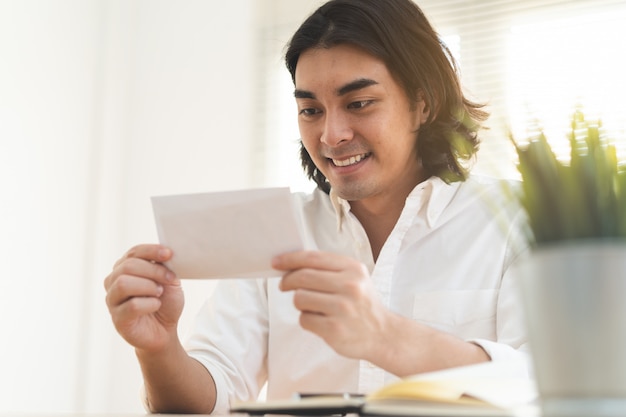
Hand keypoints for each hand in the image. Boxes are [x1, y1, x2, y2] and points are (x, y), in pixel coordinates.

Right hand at [104, 244, 183, 352]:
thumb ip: (164, 266)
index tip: (169, 254)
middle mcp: (114, 282)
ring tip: (159, 293)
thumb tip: (166, 253)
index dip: (151, 251)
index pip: (134, 252)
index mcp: (125, 268)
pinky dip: (149, 304)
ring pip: (123, 283)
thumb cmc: (164, 303)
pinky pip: (131, 306)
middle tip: (169, 279)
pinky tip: (156, 305)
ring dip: (148, 286)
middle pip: (128, 266)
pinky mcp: (117, 319)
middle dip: (154, 270)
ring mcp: (112, 300)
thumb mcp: (168, 280)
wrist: (164, 330)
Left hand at [273, 250, 389, 361]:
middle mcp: (350, 286)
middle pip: (302, 277)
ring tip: (313, 307)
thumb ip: (329, 269)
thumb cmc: (363, 304)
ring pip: (299, 298)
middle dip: (288, 281)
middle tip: (284, 285)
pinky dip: (307, 320)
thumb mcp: (355, 278)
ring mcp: (342, 308)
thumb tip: (292, 264)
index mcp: (353, 269)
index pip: (313, 258)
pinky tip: (320, 321)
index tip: (276, 262)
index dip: (290, 259)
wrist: (384, 334)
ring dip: (299, 302)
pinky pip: (304, 319)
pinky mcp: (335, 329)